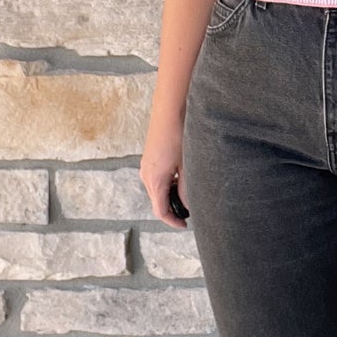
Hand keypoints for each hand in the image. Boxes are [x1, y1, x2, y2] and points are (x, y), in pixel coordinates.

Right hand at [140, 115, 190, 229]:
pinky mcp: (149, 159)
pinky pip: (156, 179)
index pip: (160, 211)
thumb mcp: (187, 166)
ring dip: (171, 196)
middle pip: (158, 202)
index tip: (185, 225)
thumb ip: (187, 188)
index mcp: (155, 180)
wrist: (169, 111)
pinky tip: (181, 177)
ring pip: (157, 190)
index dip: (173, 221)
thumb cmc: (179, 136)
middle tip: (190, 210)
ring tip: (188, 192)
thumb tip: (187, 205)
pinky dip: (168, 184)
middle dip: (172, 209)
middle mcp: (146, 175)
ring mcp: (146, 167)